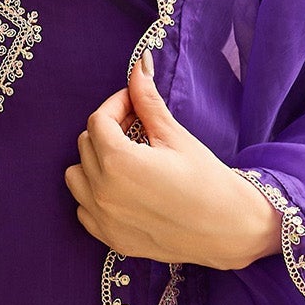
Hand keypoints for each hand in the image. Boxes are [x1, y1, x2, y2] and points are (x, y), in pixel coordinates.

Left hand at [65, 58, 281, 269]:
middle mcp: (102, 191)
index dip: (117, 106)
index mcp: (118, 162)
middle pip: (86, 145)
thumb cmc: (207, 181)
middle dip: (108, 131)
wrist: (228, 229)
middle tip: (137, 128)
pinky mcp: (110, 238)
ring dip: (94, 162)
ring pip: (76, 177)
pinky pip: (83, 208)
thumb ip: (147, 102)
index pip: (99, 121)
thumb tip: (138, 66)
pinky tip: (123, 189)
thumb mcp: (174, 136)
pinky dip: (95, 194)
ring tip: (126, 160)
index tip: (135, 104)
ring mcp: (103, 218)